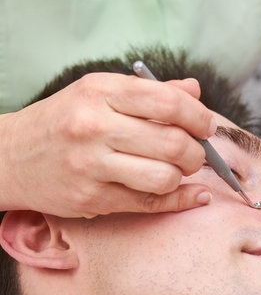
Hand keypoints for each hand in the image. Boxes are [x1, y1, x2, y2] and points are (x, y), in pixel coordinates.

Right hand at [1, 73, 215, 217]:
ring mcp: (91, 166)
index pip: (168, 101)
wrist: (9, 157)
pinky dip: (179, 200)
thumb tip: (194, 90)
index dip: (198, 116)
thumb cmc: (64, 121)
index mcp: (101, 92)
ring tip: (179, 170)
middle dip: (198, 152)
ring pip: (165, 176)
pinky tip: (192, 195)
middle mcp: (95, 126)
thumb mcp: (100, 93)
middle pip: (173, 143)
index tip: (206, 126)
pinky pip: (149, 203)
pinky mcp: (91, 199)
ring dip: (184, 177)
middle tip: (196, 153)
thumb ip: (150, 91)